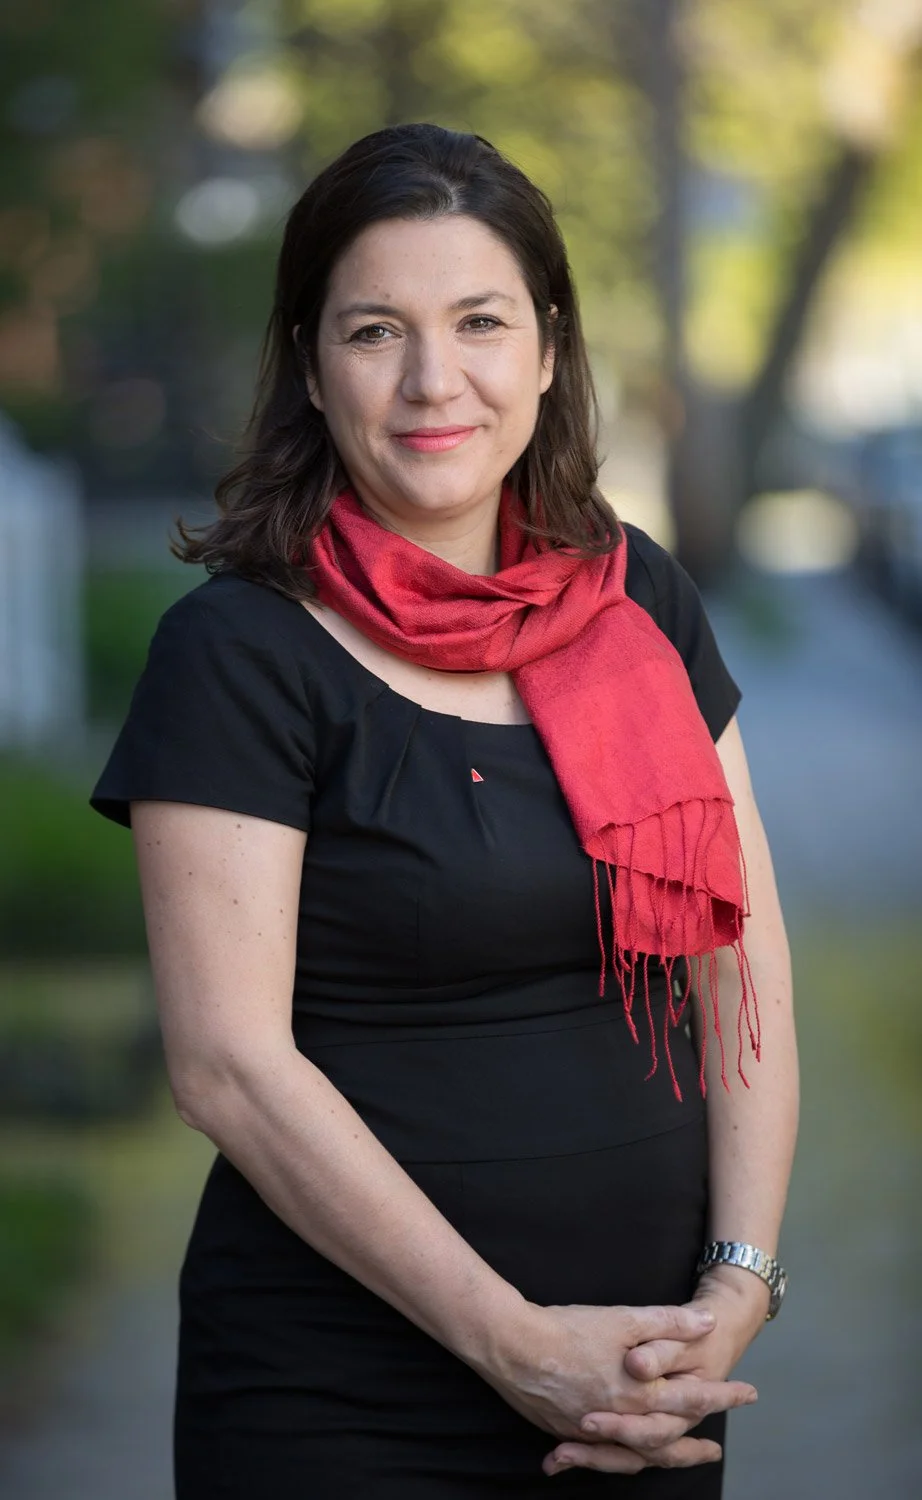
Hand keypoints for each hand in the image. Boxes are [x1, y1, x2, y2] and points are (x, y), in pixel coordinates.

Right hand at [481, 1300, 756, 1475]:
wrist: (512, 1346)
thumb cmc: (568, 1329)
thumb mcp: (623, 1318)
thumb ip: (667, 1323)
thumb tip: (708, 1323)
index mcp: (638, 1392)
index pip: (692, 1399)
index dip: (722, 1396)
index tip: (749, 1394)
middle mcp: (619, 1420)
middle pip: (667, 1443)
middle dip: (694, 1446)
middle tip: (715, 1450)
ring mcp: (591, 1431)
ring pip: (634, 1457)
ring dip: (660, 1458)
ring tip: (676, 1459)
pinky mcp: (565, 1431)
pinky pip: (600, 1457)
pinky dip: (617, 1459)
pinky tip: (620, 1455)